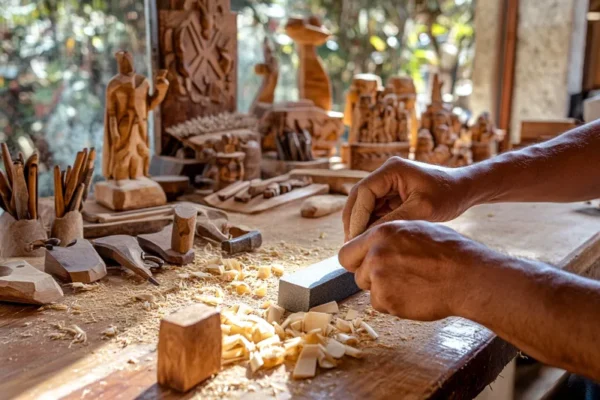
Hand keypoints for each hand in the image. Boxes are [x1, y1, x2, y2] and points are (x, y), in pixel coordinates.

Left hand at [338, 221, 502, 320]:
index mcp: (381, 233)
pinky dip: (393, 304)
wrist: (467, 276)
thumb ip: (388, 238)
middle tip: (392, 278)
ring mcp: (379, 278)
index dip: (355, 260)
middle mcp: (375, 254)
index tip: (364, 265)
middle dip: (369, 277)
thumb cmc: (449, 251)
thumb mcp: (415, 230)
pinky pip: (381, 305)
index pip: (347, 251)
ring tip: (411, 284)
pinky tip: (414, 296)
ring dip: (383, 290)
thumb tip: (373, 243)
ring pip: (369, 289)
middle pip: (355, 272)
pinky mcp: (386, 300)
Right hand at [343, 157, 472, 240]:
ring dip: (360, 224)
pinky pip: (374, 210)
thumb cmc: (449, 195)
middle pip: (358, 198)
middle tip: (351, 245)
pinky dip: (371, 224)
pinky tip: (372, 240)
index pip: (363, 192)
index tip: (355, 239)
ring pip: (363, 205)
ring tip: (359, 246)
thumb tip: (368, 237)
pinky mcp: (391, 194)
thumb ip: (394, 221)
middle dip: (353, 222)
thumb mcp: (421, 210)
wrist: (465, 189)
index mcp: (391, 170)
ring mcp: (387, 183)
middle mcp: (385, 173)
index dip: (356, 216)